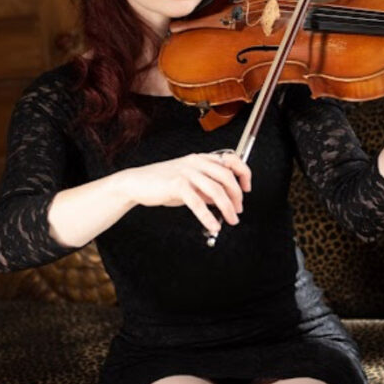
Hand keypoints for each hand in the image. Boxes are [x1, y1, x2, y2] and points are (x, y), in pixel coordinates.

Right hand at [124, 152, 251, 234]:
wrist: (136, 183)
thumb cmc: (162, 182)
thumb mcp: (188, 182)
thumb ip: (205, 188)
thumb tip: (222, 200)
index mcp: (200, 158)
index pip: (230, 159)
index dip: (243, 173)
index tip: (247, 188)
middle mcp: (195, 162)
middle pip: (226, 176)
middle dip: (237, 195)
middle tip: (238, 210)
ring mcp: (186, 172)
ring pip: (215, 190)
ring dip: (227, 207)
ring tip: (231, 219)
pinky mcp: (177, 184)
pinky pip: (198, 202)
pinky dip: (208, 216)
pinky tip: (213, 225)